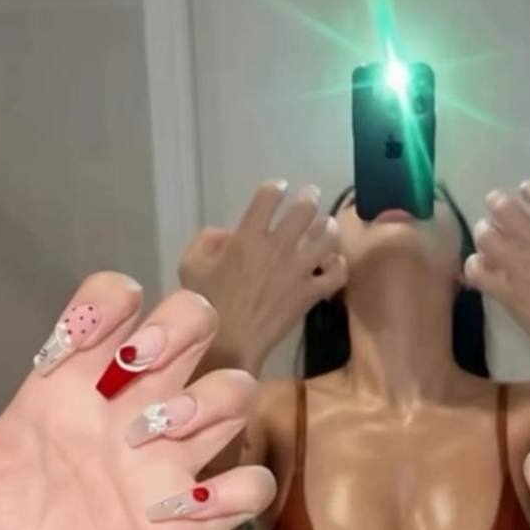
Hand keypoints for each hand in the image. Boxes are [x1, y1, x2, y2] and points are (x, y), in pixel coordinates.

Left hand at [0, 274, 275, 529]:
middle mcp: (122, 420)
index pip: (111, 307)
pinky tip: (187, 513)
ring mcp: (163, 472)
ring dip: (209, 404)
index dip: (112, 302)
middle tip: (142, 369)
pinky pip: (250, 488)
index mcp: (62, 397)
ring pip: (232, 395)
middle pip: (191, 330)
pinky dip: (236, 491)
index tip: (88, 340)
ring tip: (154, 443)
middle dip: (181, 330)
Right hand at [178, 181, 347, 371]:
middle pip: (305, 209)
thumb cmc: (206, 305)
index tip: (279, 187)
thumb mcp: (191, 266)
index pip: (269, 196)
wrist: (229, 342)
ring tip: (326, 225)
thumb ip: (205, 242)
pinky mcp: (311, 293)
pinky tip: (333, 264)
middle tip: (312, 195)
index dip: (276, 187)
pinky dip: (339, 266)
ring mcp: (298, 270)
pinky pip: (337, 274)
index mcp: (248, 236)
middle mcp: (278, 246)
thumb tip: (223, 233)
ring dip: (328, 227)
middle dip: (310, 197)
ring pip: (327, 236)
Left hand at [464, 183, 529, 367]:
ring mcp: (518, 268)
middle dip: (497, 203)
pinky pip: (477, 271)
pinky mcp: (504, 292)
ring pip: (486, 236)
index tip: (527, 191)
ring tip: (487, 236)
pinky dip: (474, 266)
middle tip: (496, 206)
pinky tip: (480, 268)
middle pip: (506, 209)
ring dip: (484, 232)